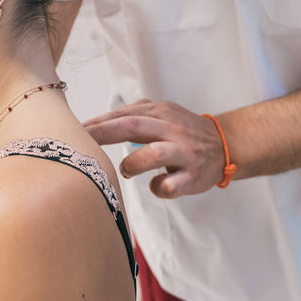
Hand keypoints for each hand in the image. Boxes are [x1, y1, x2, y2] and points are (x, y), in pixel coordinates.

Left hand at [83, 99, 229, 198]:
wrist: (225, 145)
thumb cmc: (183, 132)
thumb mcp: (162, 114)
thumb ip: (133, 115)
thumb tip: (95, 123)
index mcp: (161, 112)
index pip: (123, 115)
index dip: (98, 123)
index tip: (75, 130)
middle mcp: (172, 129)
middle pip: (133, 126)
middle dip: (104, 133)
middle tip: (82, 142)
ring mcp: (184, 152)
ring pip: (154, 154)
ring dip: (133, 163)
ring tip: (126, 170)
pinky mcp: (194, 176)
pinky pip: (171, 185)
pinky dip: (159, 188)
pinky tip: (158, 187)